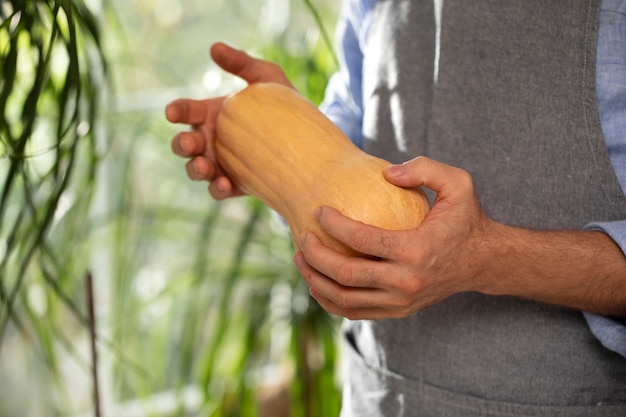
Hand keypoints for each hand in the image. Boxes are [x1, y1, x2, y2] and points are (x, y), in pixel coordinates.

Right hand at [165, 42, 293, 199]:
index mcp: (211, 114)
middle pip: (184, 145)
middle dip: (182, 144)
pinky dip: (217, 188)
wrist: (308, 140)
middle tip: (192, 142)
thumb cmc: (283, 103)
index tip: (173, 112)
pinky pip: (218, 190)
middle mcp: (211, 140)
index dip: (177, 111)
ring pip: (196, 169)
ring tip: (204, 166)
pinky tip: (225, 184)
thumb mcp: (266, 78)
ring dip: (195, 169)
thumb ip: (242, 63)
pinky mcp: (236, 183)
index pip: (186, 112)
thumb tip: (214, 47)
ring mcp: (221, 163)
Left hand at [294, 157, 497, 319]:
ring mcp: (401, 302)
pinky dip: (329, 300)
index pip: (361, 239)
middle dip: (315, 255)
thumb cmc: (466, 219)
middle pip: (346, 274)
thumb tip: (387, 173)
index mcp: (416, 251)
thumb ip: (425, 169)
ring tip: (300, 258)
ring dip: (315, 280)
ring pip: (344, 298)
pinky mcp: (397, 311)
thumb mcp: (458, 184)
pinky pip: (353, 311)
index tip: (318, 210)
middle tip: (302, 237)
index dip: (332, 224)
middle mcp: (406, 282)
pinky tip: (316, 281)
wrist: (483, 262)